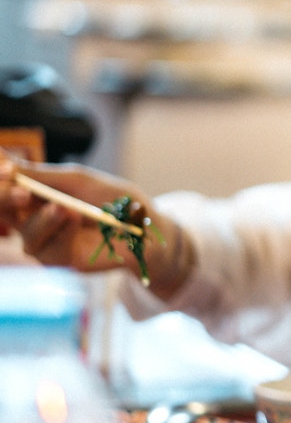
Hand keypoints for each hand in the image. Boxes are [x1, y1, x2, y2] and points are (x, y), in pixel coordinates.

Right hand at [0, 153, 185, 296]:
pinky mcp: (58, 259)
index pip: (6, 186)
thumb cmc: (115, 200)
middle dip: (6, 200)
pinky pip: (47, 250)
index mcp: (36, 192)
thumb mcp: (79, 181)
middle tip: (22, 192)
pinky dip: (63, 233)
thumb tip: (6, 163)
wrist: (144, 228)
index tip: (7, 169)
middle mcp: (33, 216)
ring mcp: (45, 240)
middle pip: (4, 211)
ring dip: (43, 220)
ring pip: (25, 234)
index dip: (2, 179)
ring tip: (67, 209)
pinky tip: (78, 221)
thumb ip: (43, 176)